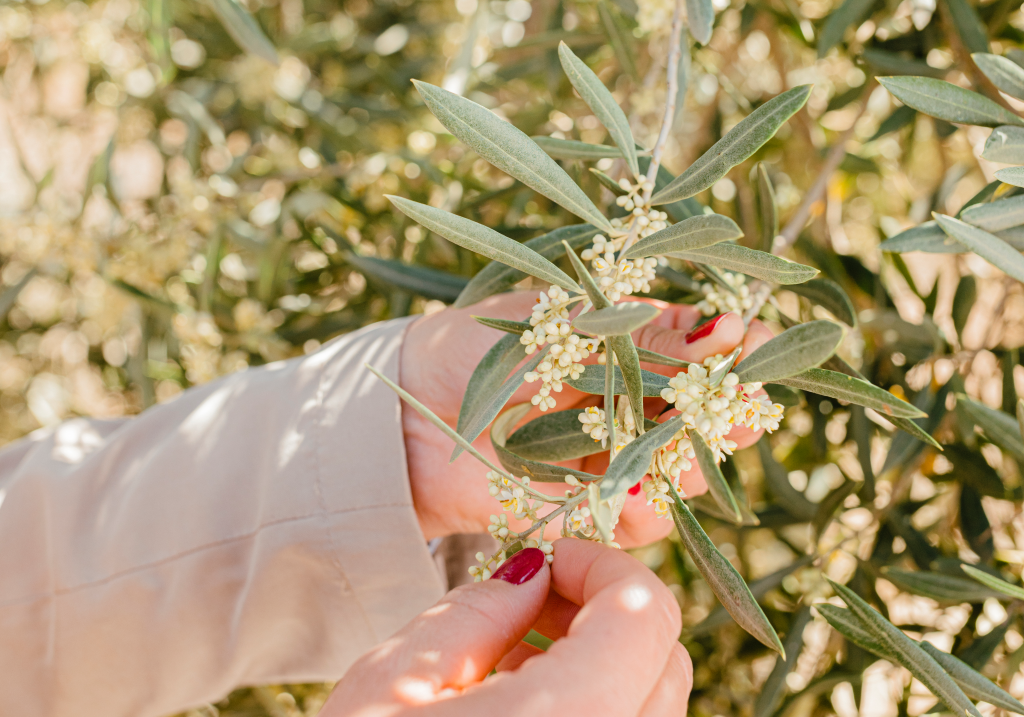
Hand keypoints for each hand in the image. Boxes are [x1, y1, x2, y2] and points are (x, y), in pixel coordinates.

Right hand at [322, 539, 691, 716]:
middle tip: (531, 605)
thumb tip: (531, 573)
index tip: (549, 559)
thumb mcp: (391, 687)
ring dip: (607, 666)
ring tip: (517, 667)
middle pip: (664, 659)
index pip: (645, 609)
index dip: (602, 563)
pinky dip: (600, 716)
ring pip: (654, 711)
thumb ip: (476, 612)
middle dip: (606, 611)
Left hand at [400, 291, 773, 543]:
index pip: (698, 352)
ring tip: (681, 453)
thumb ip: (641, 337)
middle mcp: (625, 407)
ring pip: (676, 474)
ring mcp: (607, 461)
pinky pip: (630, 520)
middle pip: (699, 418)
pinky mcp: (581, 509)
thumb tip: (724, 328)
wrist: (405, 409)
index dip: (731, 353)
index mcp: (624, 350)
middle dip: (726, 414)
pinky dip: (640, 510)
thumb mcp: (562, 327)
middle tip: (742, 408)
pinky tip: (633, 496)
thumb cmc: (476, 348)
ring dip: (688, 465)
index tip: (755, 348)